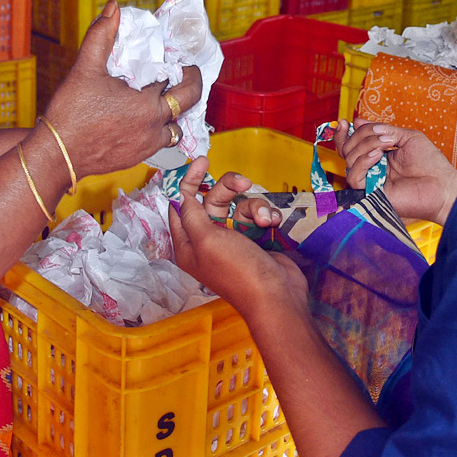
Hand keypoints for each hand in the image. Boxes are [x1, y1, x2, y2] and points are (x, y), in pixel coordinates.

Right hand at [43, 0, 202, 177]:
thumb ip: (101, 35)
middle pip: (188, 104)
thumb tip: (113, 7)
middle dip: (190, 86)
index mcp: (147, 104)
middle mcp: (154, 127)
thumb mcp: (85, 69)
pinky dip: (159, 130)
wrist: (56, 155)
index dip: (184, 67)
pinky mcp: (137, 158)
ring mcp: (147, 146)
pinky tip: (142, 119)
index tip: (180, 59)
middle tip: (182, 74)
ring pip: (177, 128)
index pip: (181, 81)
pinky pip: (161, 143)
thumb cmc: (71, 113)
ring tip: (161, 99)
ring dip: (174, 112)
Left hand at [169, 158, 306, 320]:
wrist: (277, 295)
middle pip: (212, 199)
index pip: (181, 204)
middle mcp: (208, 239)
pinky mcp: (255, 237)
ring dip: (255, 207)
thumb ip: (190, 213)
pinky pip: (258, 214)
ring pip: (239, 204)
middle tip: (243, 182)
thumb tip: (179, 195)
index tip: (202, 162)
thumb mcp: (206, 239)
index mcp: (188, 243)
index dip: (189, 181)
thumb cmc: (237, 270)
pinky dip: (267, 216)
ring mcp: (233, 238)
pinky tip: (272, 224)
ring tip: (264, 220)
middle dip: (228, 188)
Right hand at [335, 117, 456, 224]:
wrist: (442, 185)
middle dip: (361, 135)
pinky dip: (363, 161)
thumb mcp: (407, 137)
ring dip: (366, 145)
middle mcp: (370, 168)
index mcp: (377, 156)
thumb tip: (358, 121)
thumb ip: (384, 129)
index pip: (351, 145)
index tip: (344, 121)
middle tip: (383, 134)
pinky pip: (354, 176)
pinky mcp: (370, 194)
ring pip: (350, 159)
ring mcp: (369, 181)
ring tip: (386, 142)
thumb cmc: (430, 163)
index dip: (343, 133)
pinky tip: (379, 155)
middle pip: (347, 149)